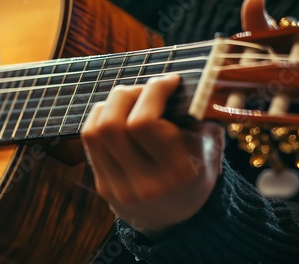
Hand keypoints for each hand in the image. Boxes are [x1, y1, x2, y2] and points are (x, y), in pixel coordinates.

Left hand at [81, 0, 274, 230]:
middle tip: (144, 89)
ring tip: (129, 100)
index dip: (152, 90)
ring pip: (94, 131)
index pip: (145, 122)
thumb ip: (195, 114)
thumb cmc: (197, 173)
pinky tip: (115, 115)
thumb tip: (174, 77)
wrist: (177, 220)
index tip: (167, 81)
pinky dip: (98, 118)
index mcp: (177, 172)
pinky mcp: (102, 186)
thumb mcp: (209, 147)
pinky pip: (88, 142)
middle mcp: (144, 182)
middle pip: (113, 124)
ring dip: (109, 104)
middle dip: (126, 93)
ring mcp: (118, 187)